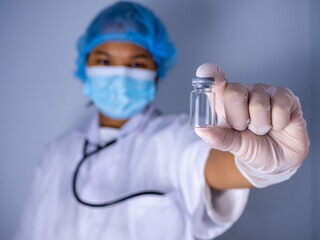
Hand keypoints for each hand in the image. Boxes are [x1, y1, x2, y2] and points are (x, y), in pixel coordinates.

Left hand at [195, 63, 309, 187]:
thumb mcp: (232, 145)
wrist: (277, 161)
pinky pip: (280, 107)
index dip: (212, 74)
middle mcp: (244, 92)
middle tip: (245, 128)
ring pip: (259, 104)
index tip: (205, 72)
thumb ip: (217, 138)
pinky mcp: (286, 96)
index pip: (216, 82)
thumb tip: (200, 131)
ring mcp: (264, 91)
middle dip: (239, 119)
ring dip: (261, 125)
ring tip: (263, 130)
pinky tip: (278, 125)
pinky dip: (278, 123)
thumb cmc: (252, 148)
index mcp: (225, 101)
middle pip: (234, 93)